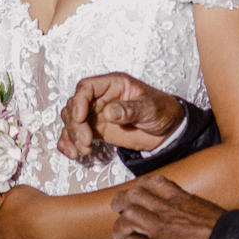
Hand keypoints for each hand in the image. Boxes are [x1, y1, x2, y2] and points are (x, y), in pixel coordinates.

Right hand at [59, 74, 184, 159]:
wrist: (168, 131)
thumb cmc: (162, 111)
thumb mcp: (150, 108)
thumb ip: (130, 109)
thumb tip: (109, 112)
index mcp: (113, 85)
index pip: (86, 87)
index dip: (79, 101)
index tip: (80, 118)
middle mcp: (101, 98)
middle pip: (74, 105)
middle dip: (75, 124)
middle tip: (86, 140)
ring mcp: (97, 114)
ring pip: (72, 121)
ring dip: (72, 135)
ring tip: (84, 149)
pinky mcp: (97, 130)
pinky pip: (76, 134)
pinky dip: (69, 143)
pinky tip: (73, 153)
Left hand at [110, 173, 222, 238]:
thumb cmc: (226, 231)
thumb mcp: (208, 208)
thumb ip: (194, 207)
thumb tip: (192, 213)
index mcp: (182, 198)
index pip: (155, 182)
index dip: (141, 186)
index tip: (137, 190)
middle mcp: (168, 210)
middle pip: (135, 196)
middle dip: (122, 201)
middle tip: (117, 207)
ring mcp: (162, 228)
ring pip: (128, 217)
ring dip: (119, 226)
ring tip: (118, 234)